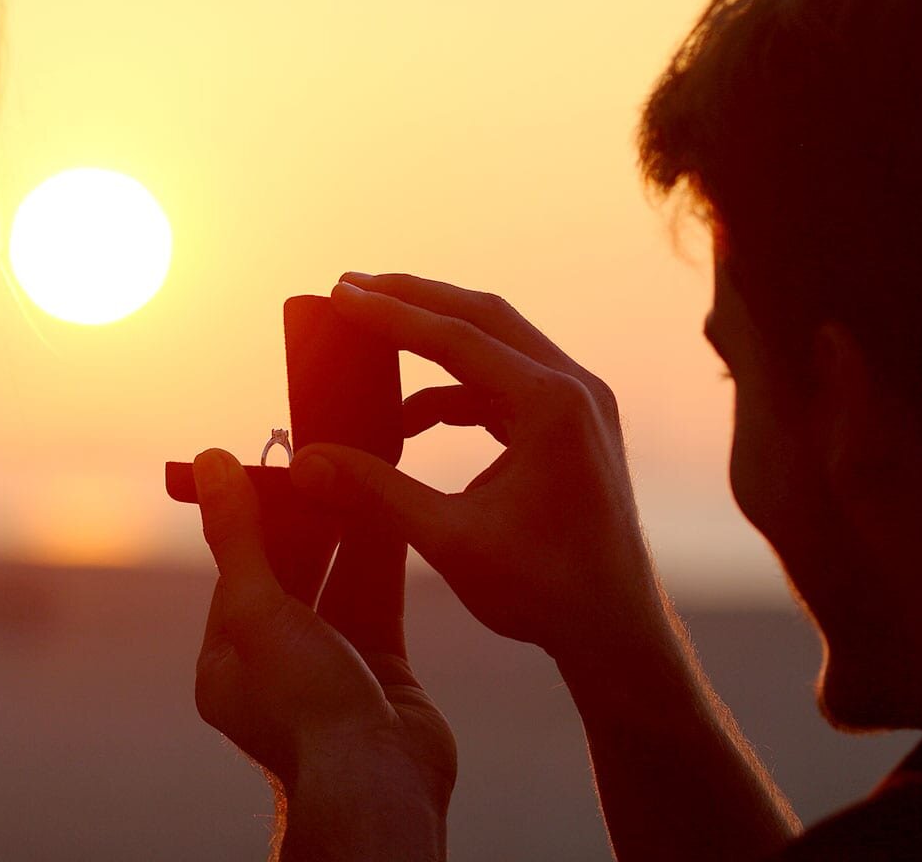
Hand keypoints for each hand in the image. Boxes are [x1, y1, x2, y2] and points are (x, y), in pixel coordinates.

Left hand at [192, 448, 454, 858]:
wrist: (377, 782)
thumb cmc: (305, 706)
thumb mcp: (256, 610)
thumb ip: (238, 536)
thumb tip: (209, 464)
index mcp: (229, 662)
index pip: (238, 571)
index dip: (257, 515)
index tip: (277, 466)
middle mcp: (276, 665)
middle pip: (292, 574)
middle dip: (309, 521)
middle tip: (328, 463)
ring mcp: (332, 668)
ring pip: (340, 583)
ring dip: (350, 532)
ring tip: (364, 473)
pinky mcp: (381, 671)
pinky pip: (379, 601)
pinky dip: (384, 560)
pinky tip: (394, 514)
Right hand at [289, 272, 666, 663]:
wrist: (616, 633)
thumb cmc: (544, 591)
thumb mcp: (449, 540)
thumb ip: (374, 492)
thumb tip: (306, 462)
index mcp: (552, 405)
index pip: (457, 337)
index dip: (391, 313)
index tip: (339, 293)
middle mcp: (575, 389)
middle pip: (482, 317)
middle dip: (413, 301)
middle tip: (351, 289)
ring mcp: (580, 405)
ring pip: (496, 346)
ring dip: (434, 342)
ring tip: (371, 344)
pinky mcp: (573, 427)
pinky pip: (506, 385)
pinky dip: (456, 391)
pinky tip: (410, 421)